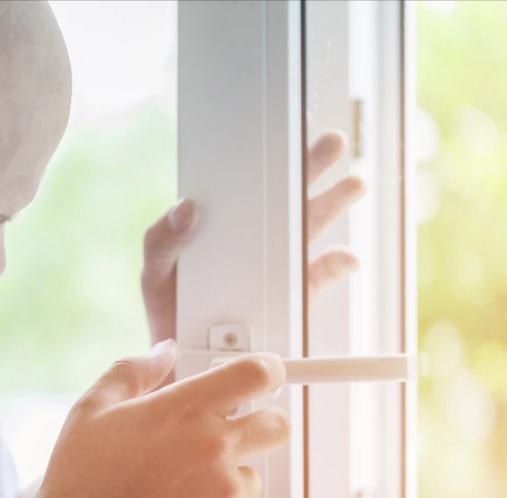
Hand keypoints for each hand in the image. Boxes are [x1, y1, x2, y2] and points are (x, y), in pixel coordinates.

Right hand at [28, 341, 288, 497]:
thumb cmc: (80, 481)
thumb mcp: (92, 409)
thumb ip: (133, 371)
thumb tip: (164, 352)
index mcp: (183, 410)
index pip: (255, 374)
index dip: (268, 370)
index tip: (267, 374)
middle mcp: (212, 448)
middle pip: (277, 425)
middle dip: (264, 423)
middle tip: (239, 430)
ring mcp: (222, 493)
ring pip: (251, 476)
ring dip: (228, 477)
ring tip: (178, 486)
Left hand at [141, 130, 366, 345]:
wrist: (184, 359)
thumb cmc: (168, 311)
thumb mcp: (155, 273)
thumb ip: (162, 242)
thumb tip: (184, 209)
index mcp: (223, 227)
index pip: (250, 182)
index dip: (272, 154)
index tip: (290, 126)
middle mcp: (254, 242)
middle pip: (288, 197)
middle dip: (311, 168)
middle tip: (331, 142)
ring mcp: (275, 268)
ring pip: (310, 229)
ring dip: (332, 205)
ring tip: (353, 183)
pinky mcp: (291, 299)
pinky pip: (318, 277)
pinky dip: (335, 265)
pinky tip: (344, 255)